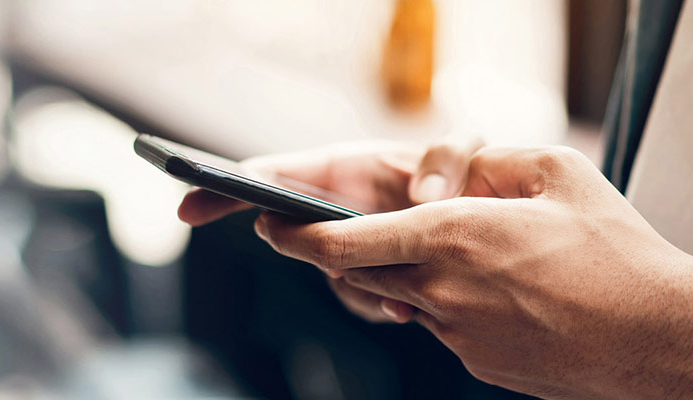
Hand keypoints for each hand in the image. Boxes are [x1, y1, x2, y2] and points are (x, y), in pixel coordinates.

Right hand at [178, 136, 482, 322]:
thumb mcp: (464, 151)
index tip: (191, 203)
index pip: (273, 174)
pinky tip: (407, 308)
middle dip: (286, 242)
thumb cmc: (475, 175)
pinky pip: (363, 298)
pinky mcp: (375, 278)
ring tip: (390, 294)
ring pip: (329, 272)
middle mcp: (337, 207)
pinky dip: (383, 305)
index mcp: (345, 168)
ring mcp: (352, 245)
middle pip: (284, 228)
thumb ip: (445, 159)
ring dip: (354, 284)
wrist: (501, 228)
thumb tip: (426, 201)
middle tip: (308, 251)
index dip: (227, 187)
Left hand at [256, 146, 692, 397]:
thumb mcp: (559, 173)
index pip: (342, 242)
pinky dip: (449, 306)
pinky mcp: (474, 363)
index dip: (294, 235)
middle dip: (345, 253)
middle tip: (348, 233)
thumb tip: (450, 168)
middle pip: (359, 272)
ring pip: (402, 299)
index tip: (268, 224)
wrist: (658, 338)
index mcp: (451, 236)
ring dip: (410, 277)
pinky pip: (441, 326)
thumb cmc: (616, 253)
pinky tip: (499, 297)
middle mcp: (440, 288)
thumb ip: (492, 158)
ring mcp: (455, 332)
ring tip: (467, 261)